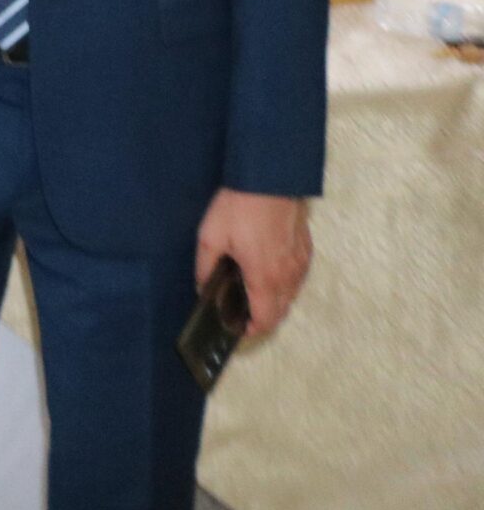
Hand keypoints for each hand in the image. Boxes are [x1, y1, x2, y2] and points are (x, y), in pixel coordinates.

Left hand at [195, 189, 311, 336]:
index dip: (251, 330)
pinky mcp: (307, 249)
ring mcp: (301, 263)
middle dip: (262, 318)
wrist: (270, 179)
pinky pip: (297, 277)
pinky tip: (266, 270)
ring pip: (291, 295)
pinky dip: (284, 283)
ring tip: (250, 291)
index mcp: (265, 279)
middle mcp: (289, 277)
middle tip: (240, 310)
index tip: (237, 328)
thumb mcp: (210, 237)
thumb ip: (205, 267)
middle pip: (280, 312)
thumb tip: (202, 287)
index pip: (265, 320)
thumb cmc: (238, 209)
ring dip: (274, 301)